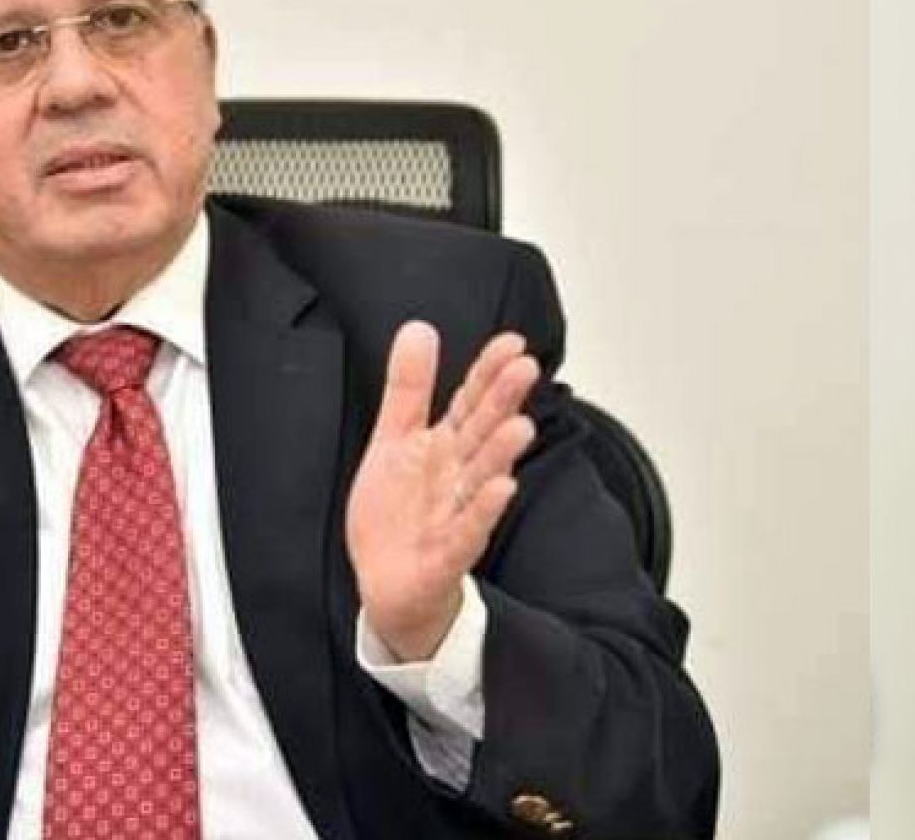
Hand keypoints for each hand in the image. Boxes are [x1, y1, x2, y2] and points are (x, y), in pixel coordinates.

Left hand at [345, 321, 539, 661]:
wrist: (388, 585)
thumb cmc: (399, 513)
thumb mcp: (395, 439)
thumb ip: (409, 387)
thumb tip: (420, 329)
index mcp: (446, 447)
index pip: (472, 402)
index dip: (488, 373)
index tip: (512, 342)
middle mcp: (458, 477)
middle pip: (483, 434)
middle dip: (503, 402)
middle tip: (526, 368)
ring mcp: (455, 515)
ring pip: (482, 479)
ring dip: (500, 454)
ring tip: (518, 425)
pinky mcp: (446, 554)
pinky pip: (467, 531)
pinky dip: (482, 512)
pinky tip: (500, 490)